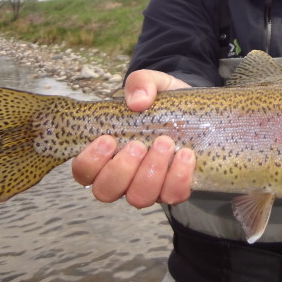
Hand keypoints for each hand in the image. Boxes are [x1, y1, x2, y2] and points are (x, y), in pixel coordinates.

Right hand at [71, 69, 195, 207]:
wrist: (198, 111)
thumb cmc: (163, 102)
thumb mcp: (152, 84)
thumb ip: (141, 83)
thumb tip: (137, 101)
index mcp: (106, 153)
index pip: (83, 171)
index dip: (90, 162)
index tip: (108, 139)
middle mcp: (122, 176)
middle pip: (106, 191)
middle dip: (121, 169)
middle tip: (139, 144)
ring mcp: (147, 186)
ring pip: (138, 198)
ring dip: (151, 173)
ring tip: (165, 143)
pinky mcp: (173, 189)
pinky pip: (172, 196)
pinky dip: (179, 177)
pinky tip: (186, 154)